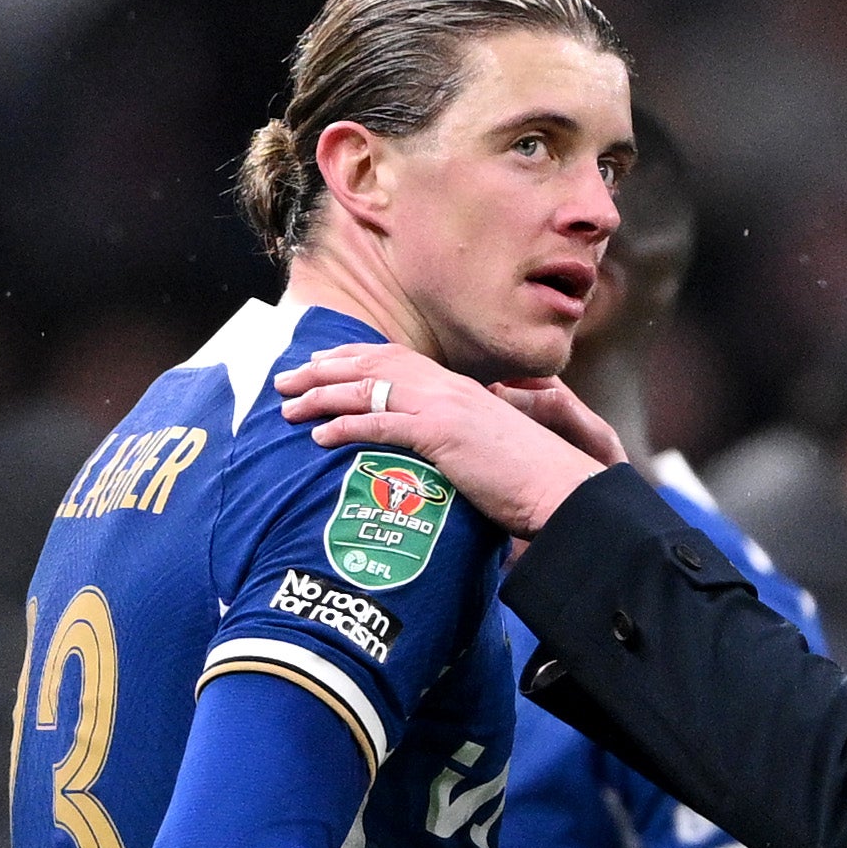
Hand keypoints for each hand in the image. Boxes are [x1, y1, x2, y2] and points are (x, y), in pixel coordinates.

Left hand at [272, 339, 618, 536]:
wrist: (560, 488)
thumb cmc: (529, 478)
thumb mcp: (487, 445)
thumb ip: (456, 437)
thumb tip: (433, 448)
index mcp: (458, 388)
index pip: (394, 360)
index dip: (351, 359)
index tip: (319, 364)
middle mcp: (448, 388)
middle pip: (372, 366)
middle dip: (323, 371)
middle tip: (286, 381)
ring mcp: (445, 407)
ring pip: (368, 389)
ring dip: (322, 397)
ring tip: (288, 408)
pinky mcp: (442, 434)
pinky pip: (382, 424)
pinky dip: (346, 427)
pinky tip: (319, 437)